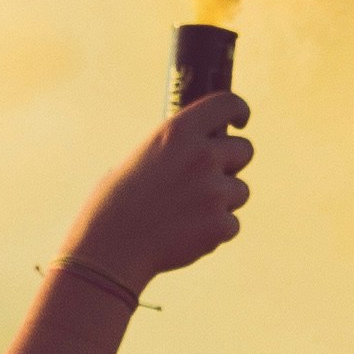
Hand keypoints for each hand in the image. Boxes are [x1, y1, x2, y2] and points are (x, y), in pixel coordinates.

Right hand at [67, 92, 254, 288]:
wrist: (109, 249)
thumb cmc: (115, 204)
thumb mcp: (142, 159)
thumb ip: (177, 150)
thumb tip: (206, 147)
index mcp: (177, 132)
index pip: (226, 104)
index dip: (238, 110)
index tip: (240, 120)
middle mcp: (201, 156)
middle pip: (244, 150)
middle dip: (232, 164)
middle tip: (208, 179)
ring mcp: (214, 191)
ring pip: (241, 191)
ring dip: (223, 201)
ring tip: (185, 213)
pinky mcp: (220, 224)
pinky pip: (232, 224)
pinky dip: (215, 232)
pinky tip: (185, 234)